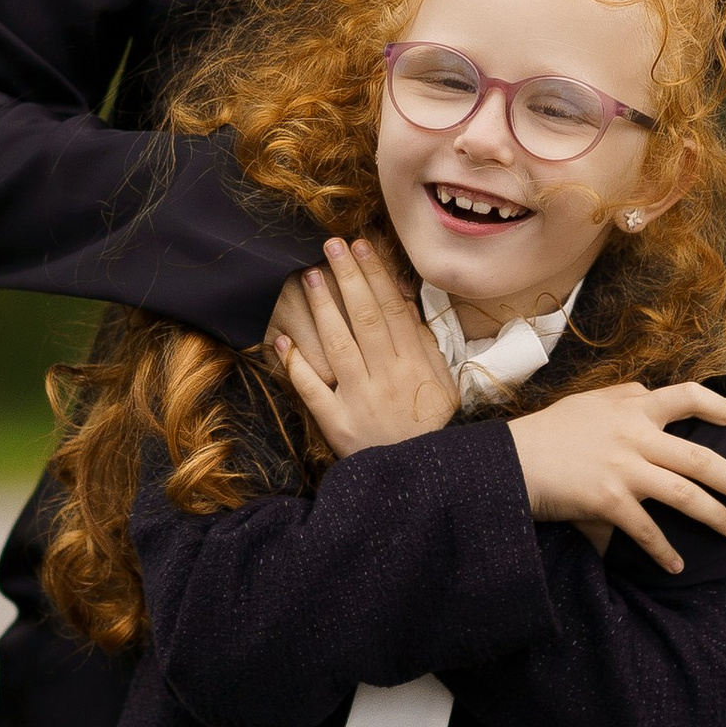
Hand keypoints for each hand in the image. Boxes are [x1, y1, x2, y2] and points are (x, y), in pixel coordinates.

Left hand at [271, 239, 459, 457]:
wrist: (422, 481)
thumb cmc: (430, 427)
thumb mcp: (441, 386)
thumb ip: (424, 348)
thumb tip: (405, 308)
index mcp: (413, 365)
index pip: (392, 309)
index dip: (375, 275)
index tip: (361, 246)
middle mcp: (386, 377)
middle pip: (366, 318)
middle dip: (348, 278)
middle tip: (331, 246)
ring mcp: (360, 400)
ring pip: (339, 345)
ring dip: (323, 309)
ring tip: (309, 277)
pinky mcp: (338, 424)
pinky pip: (314, 391)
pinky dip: (298, 367)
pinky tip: (284, 342)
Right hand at [506, 382, 725, 574]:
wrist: (509, 459)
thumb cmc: (546, 433)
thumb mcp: (588, 403)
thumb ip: (624, 400)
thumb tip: (650, 399)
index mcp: (632, 407)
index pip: (689, 398)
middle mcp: (635, 435)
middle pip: (702, 458)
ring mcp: (624, 468)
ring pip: (686, 494)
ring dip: (717, 516)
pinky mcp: (608, 500)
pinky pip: (646, 530)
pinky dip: (663, 551)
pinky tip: (677, 566)